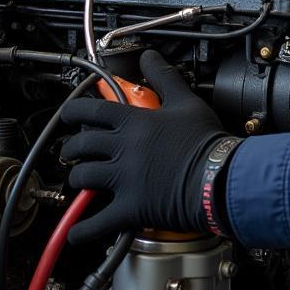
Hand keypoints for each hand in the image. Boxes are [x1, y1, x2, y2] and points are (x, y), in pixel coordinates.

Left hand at [59, 51, 230, 243]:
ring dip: (77, 180)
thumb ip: (163, 77)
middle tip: (72, 151)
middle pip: (81, 145)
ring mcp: (125, 179)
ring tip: (81, 181)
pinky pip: (97, 222)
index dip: (73, 111)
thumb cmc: (206, 140)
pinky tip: (76, 231)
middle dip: (71, 149)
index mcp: (134, 122)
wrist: (220, 176)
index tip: (69, 114)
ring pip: (83, 179)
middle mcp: (124, 149)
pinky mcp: (131, 207)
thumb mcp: (186, 101)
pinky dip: (83, 229)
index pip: (91, 110)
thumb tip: (149, 57)